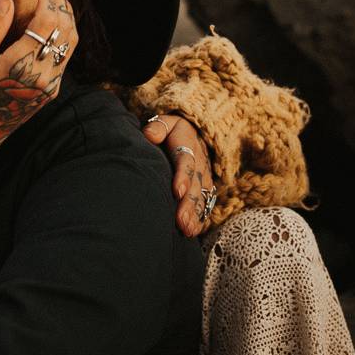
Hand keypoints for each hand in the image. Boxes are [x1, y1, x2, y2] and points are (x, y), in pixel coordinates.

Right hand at [0, 0, 77, 187]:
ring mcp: (50, 84)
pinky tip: (55, 19)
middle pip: (65, 28)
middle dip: (59, 0)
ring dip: (66, 14)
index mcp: (20, 65)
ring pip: (71, 41)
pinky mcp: (52, 89)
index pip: (47, 22)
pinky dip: (65, 31)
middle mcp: (42, 75)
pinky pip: (67, 54)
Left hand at [142, 113, 215, 237]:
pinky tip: (192, 232)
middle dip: (188, 204)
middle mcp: (200, 164)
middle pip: (195, 185)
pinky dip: (199, 218)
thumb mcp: (167, 122)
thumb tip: (149, 135)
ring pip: (201, 197)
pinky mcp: (205, 188)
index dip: (183, 177)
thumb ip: (158, 127)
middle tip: (180, 221)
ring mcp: (204, 178)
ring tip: (186, 230)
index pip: (186, 162)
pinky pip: (204, 204)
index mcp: (188, 146)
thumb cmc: (173, 130)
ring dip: (194, 215)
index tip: (177, 191)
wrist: (196, 132)